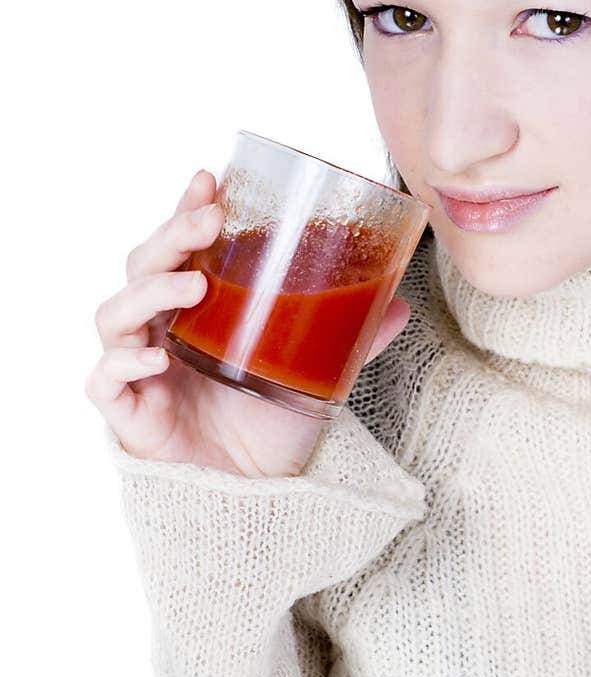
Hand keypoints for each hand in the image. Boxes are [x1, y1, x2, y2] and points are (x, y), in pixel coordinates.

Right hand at [85, 168, 412, 476]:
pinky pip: (103, 381)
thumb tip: (401, 303)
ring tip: (193, 285)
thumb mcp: (316, 372)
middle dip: (171, 235)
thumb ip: (352, 338)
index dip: (186, 209)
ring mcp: (139, 370)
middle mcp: (161, 329)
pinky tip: (153, 356)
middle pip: (143, 266)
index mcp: (196, 309)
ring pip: (115, 314)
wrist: (257, 498)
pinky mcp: (128, 415)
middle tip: (208, 222)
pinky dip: (122, 363)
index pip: (181, 246)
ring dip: (149, 290)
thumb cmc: (269, 425)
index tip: (209, 179)